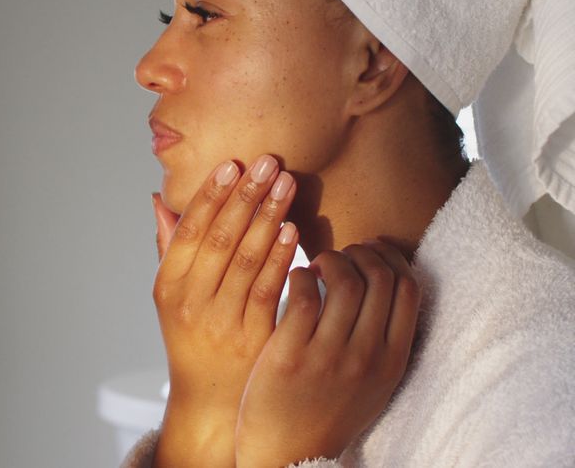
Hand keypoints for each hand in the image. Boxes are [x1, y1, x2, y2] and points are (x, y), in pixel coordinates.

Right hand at [151, 155, 299, 467]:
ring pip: (246, 259)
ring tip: (285, 183)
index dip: (210, 195)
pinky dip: (282, 256)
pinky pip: (269, 289)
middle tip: (267, 161)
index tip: (231, 165)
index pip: (189, 231)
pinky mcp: (254, 338)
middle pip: (219, 239)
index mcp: (168, 288)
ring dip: (268, 217)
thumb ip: (168, 248)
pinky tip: (294, 230)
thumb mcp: (171, 297)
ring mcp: (222, 322)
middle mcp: (191, 303)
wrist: (211, 402)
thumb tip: (157, 201)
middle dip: (245, 196)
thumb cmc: (192, 340)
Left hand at [234, 241, 421, 466]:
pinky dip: (300, 275)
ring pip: (344, 281)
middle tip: (340, 255)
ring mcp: (329, 357)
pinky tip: (295, 279)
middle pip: (379, 277)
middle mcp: (367, 357)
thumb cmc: (328, 412)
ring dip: (330, 259)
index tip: (372, 252)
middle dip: (360, 252)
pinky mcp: (290, 356)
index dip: (392, 258)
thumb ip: (384, 339)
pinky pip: (304, 296)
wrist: (290, 457)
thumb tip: (389, 280)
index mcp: (393, 361)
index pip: (410, 289)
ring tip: (317, 264)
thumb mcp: (373, 382)